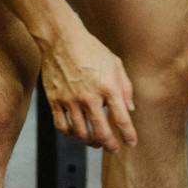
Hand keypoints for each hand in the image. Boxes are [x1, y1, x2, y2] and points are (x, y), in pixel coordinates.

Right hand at [39, 24, 137, 150]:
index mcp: (108, 87)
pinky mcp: (55, 100)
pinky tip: (76, 133)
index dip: (128, 134)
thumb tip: (130, 109)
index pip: (121, 118)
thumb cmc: (91, 49)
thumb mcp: (116, 64)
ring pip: (80, 133)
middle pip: (101, 132)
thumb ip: (125, 88)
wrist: (61, 39)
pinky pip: (62, 126)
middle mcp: (90, 96)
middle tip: (113, 148)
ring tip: (95, 141)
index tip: (131, 143)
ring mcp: (70, 100)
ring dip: (90, 141)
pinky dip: (70, 134)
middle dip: (109, 144)